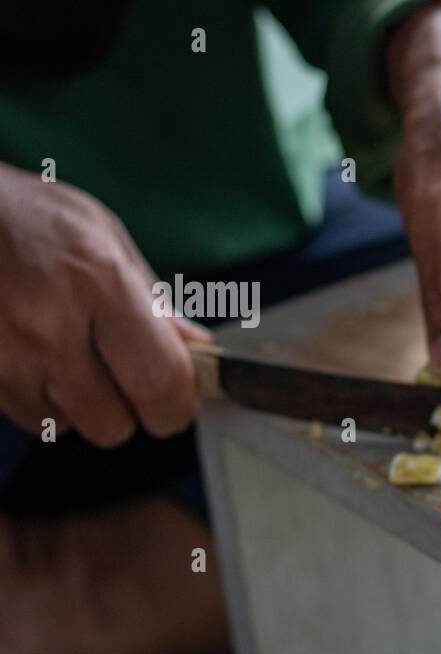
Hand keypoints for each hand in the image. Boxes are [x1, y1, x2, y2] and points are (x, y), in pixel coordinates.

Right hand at [0, 164, 209, 446]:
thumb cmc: (30, 217)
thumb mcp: (106, 237)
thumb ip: (154, 302)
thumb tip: (197, 349)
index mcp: (101, 284)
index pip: (161, 382)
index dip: (177, 405)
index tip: (179, 401)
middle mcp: (50, 325)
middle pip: (114, 423)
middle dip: (127, 409)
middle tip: (122, 374)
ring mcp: (5, 354)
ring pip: (68, 425)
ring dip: (79, 404)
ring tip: (69, 355)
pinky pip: (27, 416)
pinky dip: (40, 399)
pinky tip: (36, 358)